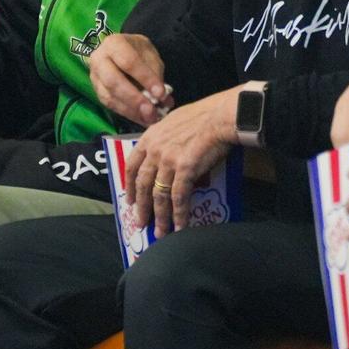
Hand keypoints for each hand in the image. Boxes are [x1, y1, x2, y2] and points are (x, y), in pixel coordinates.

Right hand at [88, 33, 171, 125]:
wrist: (123, 51)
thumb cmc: (138, 52)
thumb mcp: (150, 55)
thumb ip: (155, 74)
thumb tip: (163, 99)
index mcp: (114, 44)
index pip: (129, 62)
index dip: (145, 78)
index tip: (161, 93)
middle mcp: (99, 59)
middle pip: (113, 81)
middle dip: (134, 99)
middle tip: (151, 111)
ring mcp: (95, 77)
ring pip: (110, 97)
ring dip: (131, 111)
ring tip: (150, 118)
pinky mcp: (97, 91)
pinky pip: (110, 105)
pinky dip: (128, 114)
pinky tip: (142, 118)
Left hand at [124, 87, 236, 234]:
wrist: (220, 116)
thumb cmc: (202, 116)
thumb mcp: (173, 122)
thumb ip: (164, 140)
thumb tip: (167, 155)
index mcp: (150, 138)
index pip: (132, 165)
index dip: (129, 186)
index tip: (129, 200)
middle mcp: (155, 151)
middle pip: (143, 185)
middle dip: (142, 207)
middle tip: (141, 223)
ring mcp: (168, 161)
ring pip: (159, 195)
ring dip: (160, 217)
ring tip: (161, 233)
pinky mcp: (185, 169)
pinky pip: (179, 197)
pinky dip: (179, 214)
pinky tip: (181, 226)